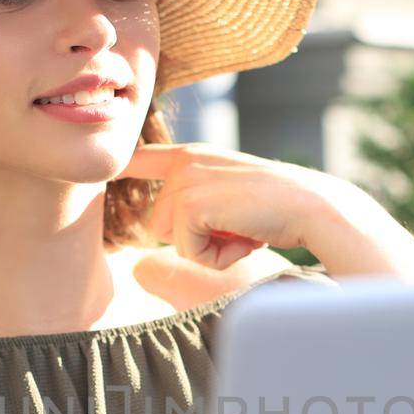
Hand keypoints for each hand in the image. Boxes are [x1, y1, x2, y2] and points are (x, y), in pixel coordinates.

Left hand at [112, 142, 365, 269]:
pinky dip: (217, 257)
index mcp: (193, 156)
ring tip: (242, 230)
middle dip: (196, 239)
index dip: (122, 167)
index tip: (103, 170)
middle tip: (238, 227)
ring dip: (208, 250)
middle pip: (158, 225)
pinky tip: (245, 238)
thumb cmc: (277, 209)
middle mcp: (185, 161)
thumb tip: (161, 232)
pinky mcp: (191, 202)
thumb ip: (199, 202)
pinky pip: (188, 251)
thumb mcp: (230, 196)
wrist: (310, 205)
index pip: (142, 157)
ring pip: (171, 240)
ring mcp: (186, 179)